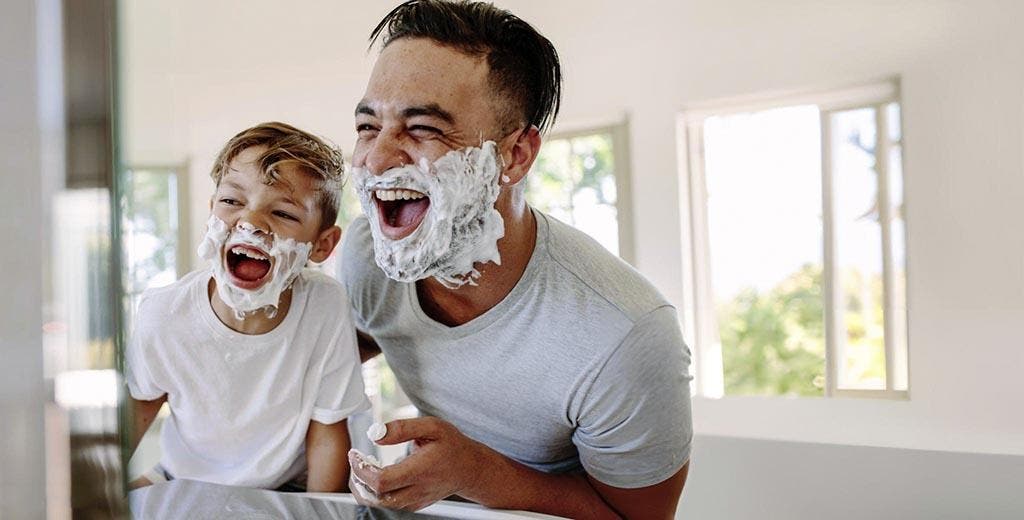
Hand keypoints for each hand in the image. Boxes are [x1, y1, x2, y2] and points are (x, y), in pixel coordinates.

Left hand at [347, 417, 487, 510]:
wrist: (470, 469)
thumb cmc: (453, 447)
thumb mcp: (433, 426)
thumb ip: (403, 428)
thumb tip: (376, 434)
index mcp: (421, 470)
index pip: (382, 481)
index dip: (361, 469)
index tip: (355, 454)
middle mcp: (417, 490)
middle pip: (376, 498)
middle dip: (358, 480)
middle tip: (356, 461)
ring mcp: (415, 500)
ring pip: (380, 504)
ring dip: (365, 488)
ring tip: (363, 467)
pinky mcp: (414, 504)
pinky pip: (389, 504)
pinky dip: (376, 492)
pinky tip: (376, 475)